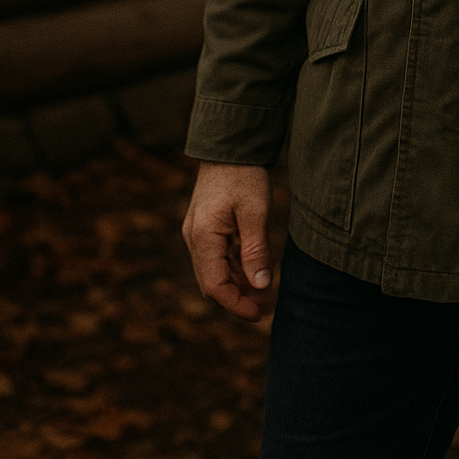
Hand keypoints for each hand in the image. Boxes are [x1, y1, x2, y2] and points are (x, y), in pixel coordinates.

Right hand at [182, 162, 273, 320]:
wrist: (230, 145)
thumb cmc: (244, 175)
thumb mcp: (256, 212)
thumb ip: (256, 250)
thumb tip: (261, 287)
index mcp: (203, 237)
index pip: (215, 286)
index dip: (236, 305)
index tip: (259, 314)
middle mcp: (194, 238)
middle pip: (210, 283)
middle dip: (235, 298)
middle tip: (264, 307)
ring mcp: (196, 233)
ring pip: (212, 271)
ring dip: (234, 285)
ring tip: (261, 291)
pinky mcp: (203, 227)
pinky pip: (214, 257)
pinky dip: (231, 268)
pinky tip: (251, 269)